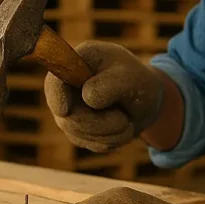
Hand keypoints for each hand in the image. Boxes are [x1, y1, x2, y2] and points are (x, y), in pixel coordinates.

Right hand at [43, 41, 164, 152]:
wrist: (148, 101)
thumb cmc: (138, 82)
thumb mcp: (131, 79)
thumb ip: (110, 84)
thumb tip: (87, 97)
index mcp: (79, 61)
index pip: (56, 79)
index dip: (57, 95)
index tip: (65, 110)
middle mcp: (67, 84)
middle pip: (67, 115)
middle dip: (99, 124)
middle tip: (124, 121)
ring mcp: (68, 107)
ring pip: (77, 133)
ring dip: (109, 133)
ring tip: (127, 122)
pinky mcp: (75, 128)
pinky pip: (88, 143)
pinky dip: (110, 140)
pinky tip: (121, 129)